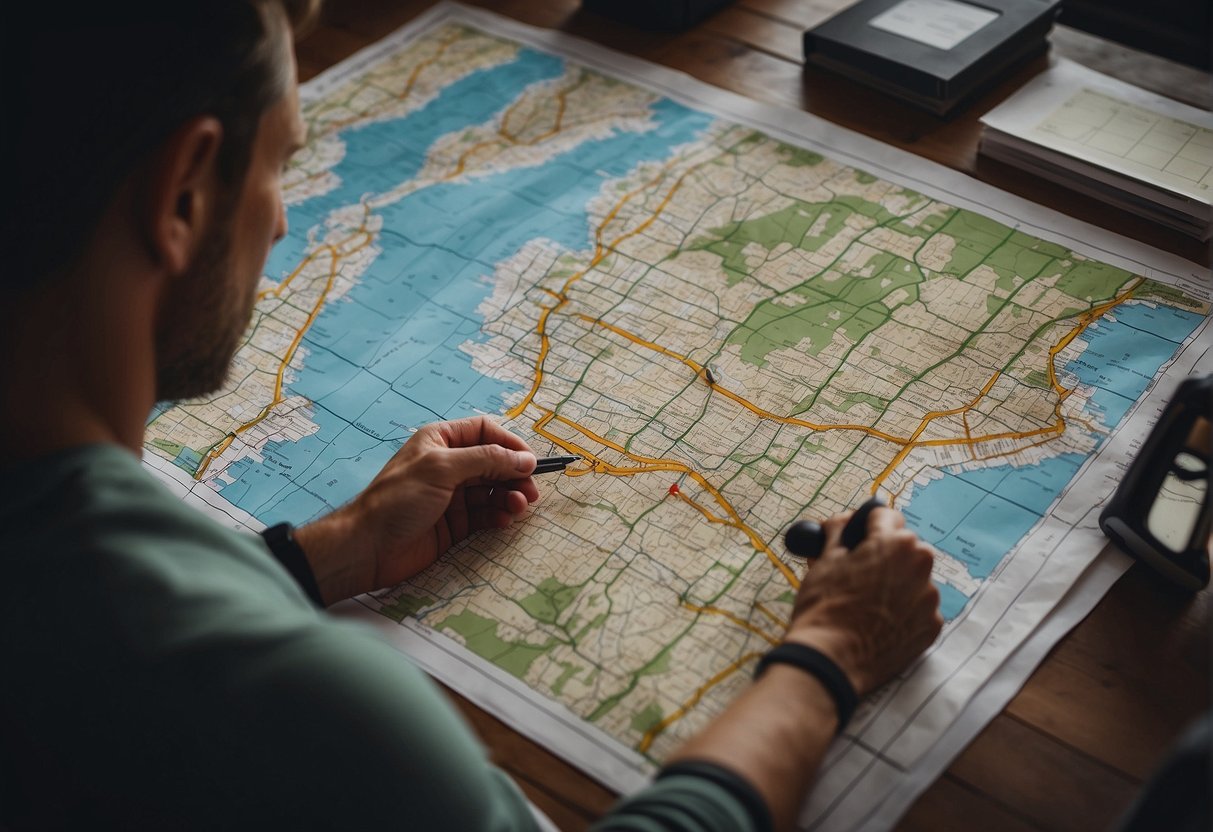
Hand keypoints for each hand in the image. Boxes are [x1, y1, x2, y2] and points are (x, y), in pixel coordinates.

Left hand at [295, 416, 538, 604]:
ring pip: (493, 490)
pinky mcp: (455, 523)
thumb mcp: (442, 469)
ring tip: (518, 507)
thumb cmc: (397, 500)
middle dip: (514, 474)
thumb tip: (524, 459)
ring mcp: (453, 495)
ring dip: (510, 497)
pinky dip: (498, 515)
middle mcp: (449, 465)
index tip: (530, 462)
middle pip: (494, 462)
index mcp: (441, 441)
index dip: (510, 444)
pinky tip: (503, 520)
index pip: (485, 432)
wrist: (368, 548)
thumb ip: (486, 460)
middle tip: (531, 491)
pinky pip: (486, 514)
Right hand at [783, 507, 942, 694]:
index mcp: (895, 543)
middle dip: (884, 555)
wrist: (832, 661)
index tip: (855, 540)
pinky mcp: (931, 627)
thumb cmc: (824, 606)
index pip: (885, 516)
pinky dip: (902, 612)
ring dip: (895, 584)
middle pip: (904, 548)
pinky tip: (878, 623)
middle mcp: (921, 566)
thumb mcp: (824, 560)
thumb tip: (842, 521)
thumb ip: (838, 532)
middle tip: (857, 574)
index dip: (865, 527)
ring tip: (866, 604)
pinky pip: (917, 609)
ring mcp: (929, 599)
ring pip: (912, 579)